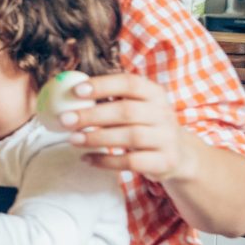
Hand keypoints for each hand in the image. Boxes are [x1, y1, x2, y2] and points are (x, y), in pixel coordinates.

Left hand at [60, 72, 190, 181]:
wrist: (179, 155)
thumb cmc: (145, 125)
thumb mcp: (138, 107)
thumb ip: (112, 100)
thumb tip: (68, 94)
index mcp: (154, 94)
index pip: (130, 83)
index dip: (103, 85)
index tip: (76, 91)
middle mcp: (163, 114)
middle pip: (127, 111)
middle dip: (92, 115)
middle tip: (65, 119)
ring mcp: (166, 138)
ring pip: (130, 137)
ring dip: (97, 138)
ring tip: (72, 139)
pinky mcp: (164, 162)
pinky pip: (132, 162)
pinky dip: (107, 161)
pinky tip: (87, 159)